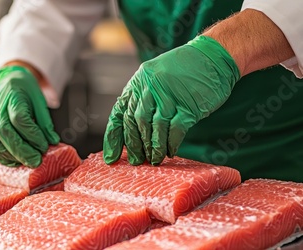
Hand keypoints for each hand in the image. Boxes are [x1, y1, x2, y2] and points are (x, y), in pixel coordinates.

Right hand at [0, 65, 59, 167]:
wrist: (8, 80)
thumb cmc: (25, 90)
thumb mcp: (39, 101)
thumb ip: (45, 122)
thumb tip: (52, 141)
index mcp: (12, 95)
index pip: (19, 118)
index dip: (32, 135)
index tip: (43, 146)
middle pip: (4, 131)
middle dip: (21, 150)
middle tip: (35, 161)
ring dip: (10, 155)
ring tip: (25, 161)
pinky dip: (1, 155)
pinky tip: (13, 160)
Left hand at [103, 36, 239, 164]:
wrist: (215, 56)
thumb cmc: (185, 70)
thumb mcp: (156, 76)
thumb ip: (143, 98)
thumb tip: (131, 132)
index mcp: (139, 80)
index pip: (120, 112)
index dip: (114, 137)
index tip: (111, 156)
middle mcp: (150, 86)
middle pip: (135, 122)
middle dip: (134, 145)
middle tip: (136, 161)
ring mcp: (169, 95)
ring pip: (154, 128)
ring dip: (153, 148)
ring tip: (154, 159)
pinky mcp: (188, 105)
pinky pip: (175, 130)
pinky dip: (171, 143)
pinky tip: (170, 151)